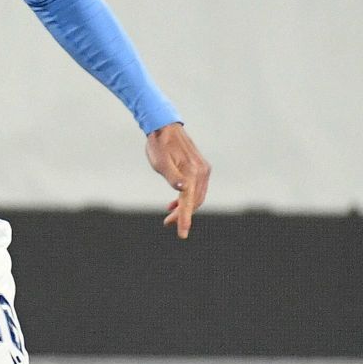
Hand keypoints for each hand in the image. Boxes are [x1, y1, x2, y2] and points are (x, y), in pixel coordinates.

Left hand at [145, 123, 209, 238]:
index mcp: (192, 173)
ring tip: (170, 215)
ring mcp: (203, 170)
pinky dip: (188, 198)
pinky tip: (175, 202)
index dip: (185, 220)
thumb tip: (182, 189)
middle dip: (183, 215)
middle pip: (195, 202)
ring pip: (197, 196)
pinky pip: (198, 188)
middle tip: (167, 223)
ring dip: (185, 207)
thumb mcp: (160, 162)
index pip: (189, 202)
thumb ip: (172, 176)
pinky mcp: (201, 167)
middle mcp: (202, 173)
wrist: (165, 128)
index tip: (182, 235)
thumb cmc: (159, 146)